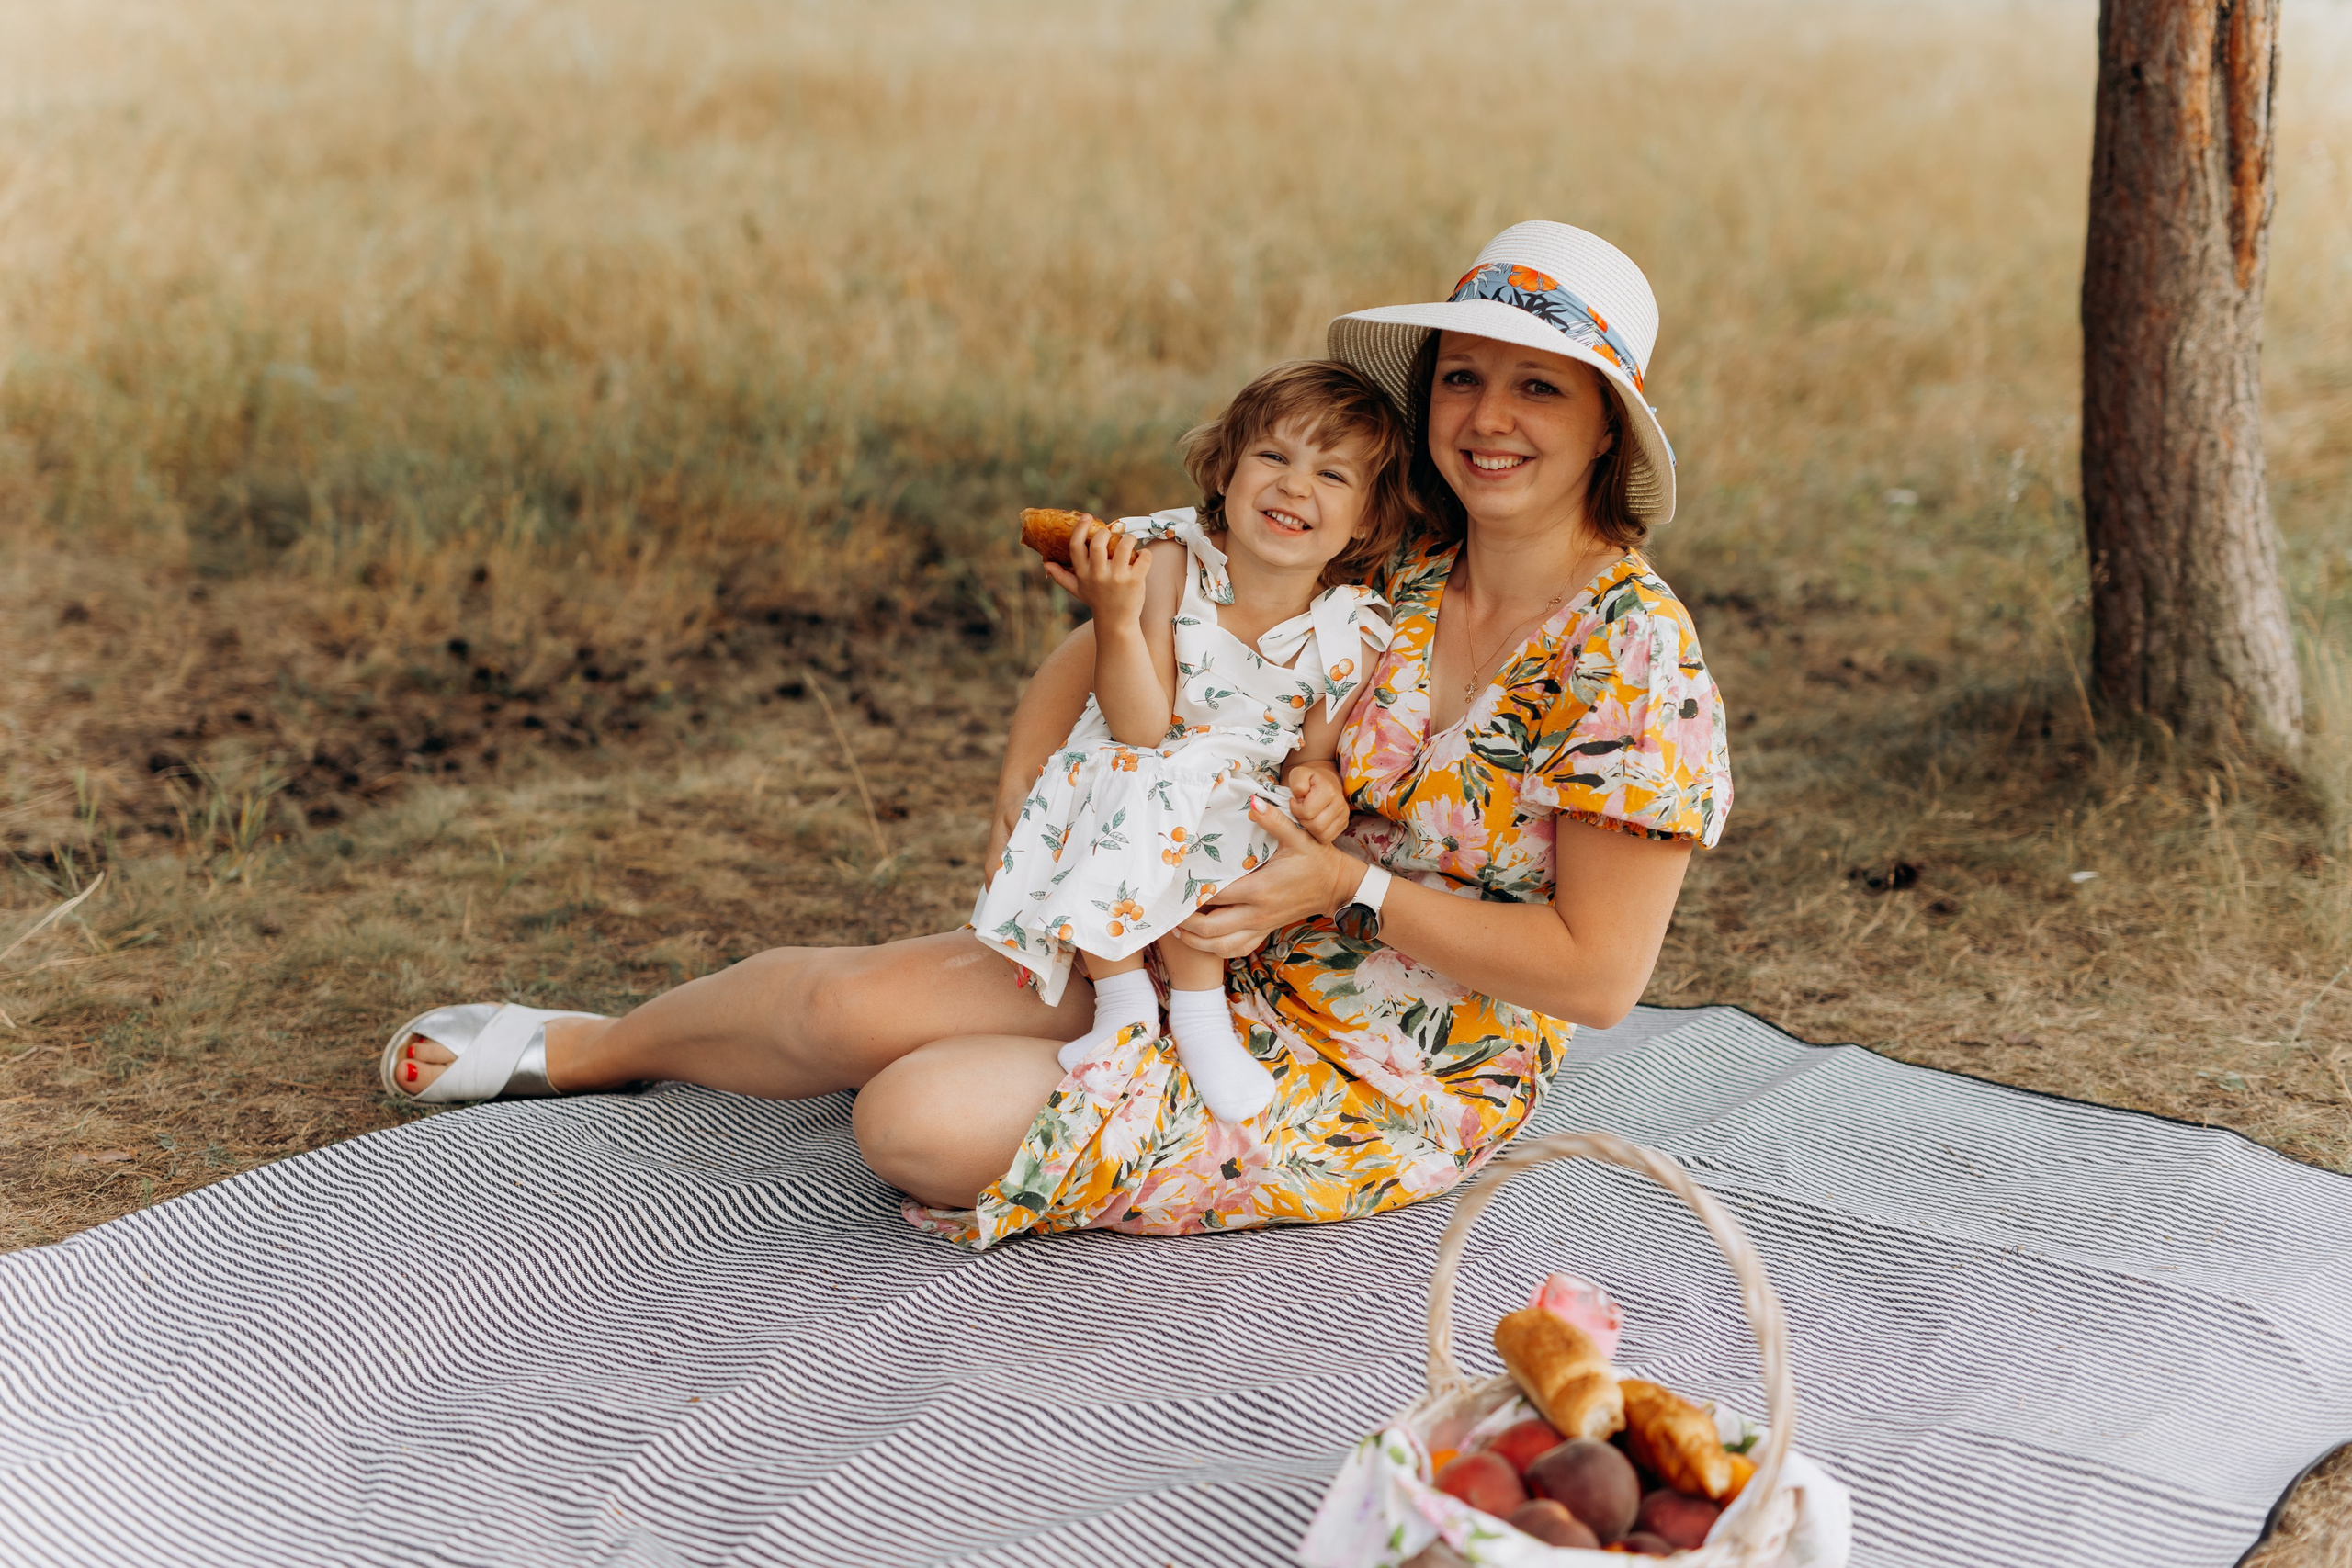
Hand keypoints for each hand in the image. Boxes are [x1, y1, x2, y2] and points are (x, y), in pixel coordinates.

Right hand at [1041, 518, 1148, 627]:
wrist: (1116, 623)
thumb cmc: (1097, 602)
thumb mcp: (1077, 590)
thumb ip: (1061, 576)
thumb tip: (1046, 564)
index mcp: (1083, 573)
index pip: (1076, 546)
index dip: (1081, 528)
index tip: (1087, 517)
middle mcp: (1098, 575)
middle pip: (1099, 543)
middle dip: (1106, 532)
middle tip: (1111, 534)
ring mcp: (1117, 578)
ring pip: (1124, 545)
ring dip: (1129, 539)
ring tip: (1129, 542)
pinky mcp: (1135, 581)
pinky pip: (1143, 558)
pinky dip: (1145, 553)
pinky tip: (1141, 557)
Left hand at [1174, 800, 1363, 955]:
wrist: (1337, 885)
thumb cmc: (1316, 859)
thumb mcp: (1298, 836)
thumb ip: (1274, 821)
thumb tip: (1254, 803)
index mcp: (1260, 889)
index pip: (1216, 896)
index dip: (1192, 893)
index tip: (1174, 885)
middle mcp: (1257, 913)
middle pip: (1212, 928)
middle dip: (1187, 922)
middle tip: (1168, 911)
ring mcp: (1261, 926)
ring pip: (1222, 946)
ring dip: (1197, 942)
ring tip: (1178, 930)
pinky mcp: (1265, 931)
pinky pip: (1237, 949)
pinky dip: (1217, 950)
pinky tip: (1203, 941)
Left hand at [1285, 763, 1350, 843]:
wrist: (1324, 783)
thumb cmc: (1308, 780)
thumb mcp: (1298, 774)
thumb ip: (1297, 782)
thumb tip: (1300, 794)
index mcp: (1328, 790)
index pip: (1307, 812)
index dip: (1295, 809)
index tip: (1294, 802)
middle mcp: (1340, 804)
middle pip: (1316, 826)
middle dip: (1303, 821)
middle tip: (1300, 812)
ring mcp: (1344, 815)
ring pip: (1322, 835)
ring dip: (1309, 829)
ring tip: (1306, 817)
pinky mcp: (1344, 825)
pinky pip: (1327, 838)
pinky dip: (1317, 834)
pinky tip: (1313, 823)